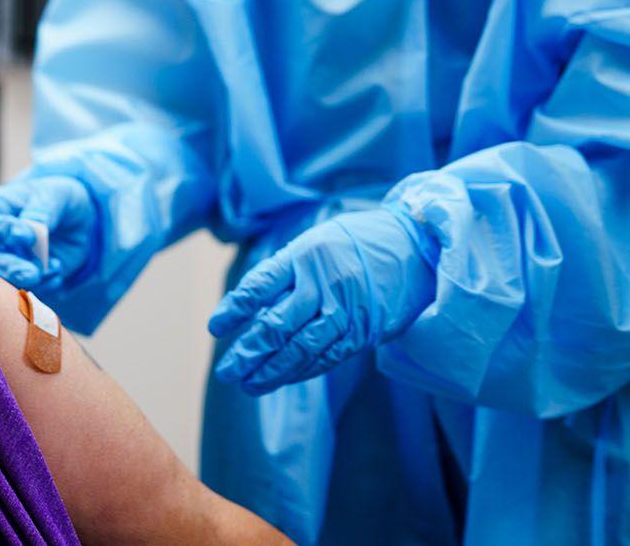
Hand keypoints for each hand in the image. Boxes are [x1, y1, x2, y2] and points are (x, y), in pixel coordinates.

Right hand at [0, 175, 97, 289]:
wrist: (77, 222)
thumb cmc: (57, 199)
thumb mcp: (56, 194)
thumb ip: (43, 207)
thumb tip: (32, 225)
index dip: (1, 233)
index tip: (29, 236)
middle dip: (10, 268)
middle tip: (33, 273)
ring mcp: (6, 261)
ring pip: (3, 279)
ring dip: (27, 279)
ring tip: (52, 269)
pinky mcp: (22, 278)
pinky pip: (26, 290)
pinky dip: (44, 284)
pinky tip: (58, 269)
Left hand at [208, 207, 435, 394]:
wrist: (414, 248)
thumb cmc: (351, 245)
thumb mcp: (313, 244)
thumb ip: (282, 273)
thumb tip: (245, 308)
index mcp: (304, 255)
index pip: (261, 285)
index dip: (235, 309)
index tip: (215, 328)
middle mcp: (323, 282)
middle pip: (277, 324)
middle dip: (248, 352)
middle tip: (227, 372)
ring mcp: (345, 309)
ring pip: (301, 348)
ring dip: (272, 371)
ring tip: (248, 385)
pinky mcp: (363, 331)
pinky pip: (326, 357)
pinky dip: (301, 372)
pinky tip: (280, 380)